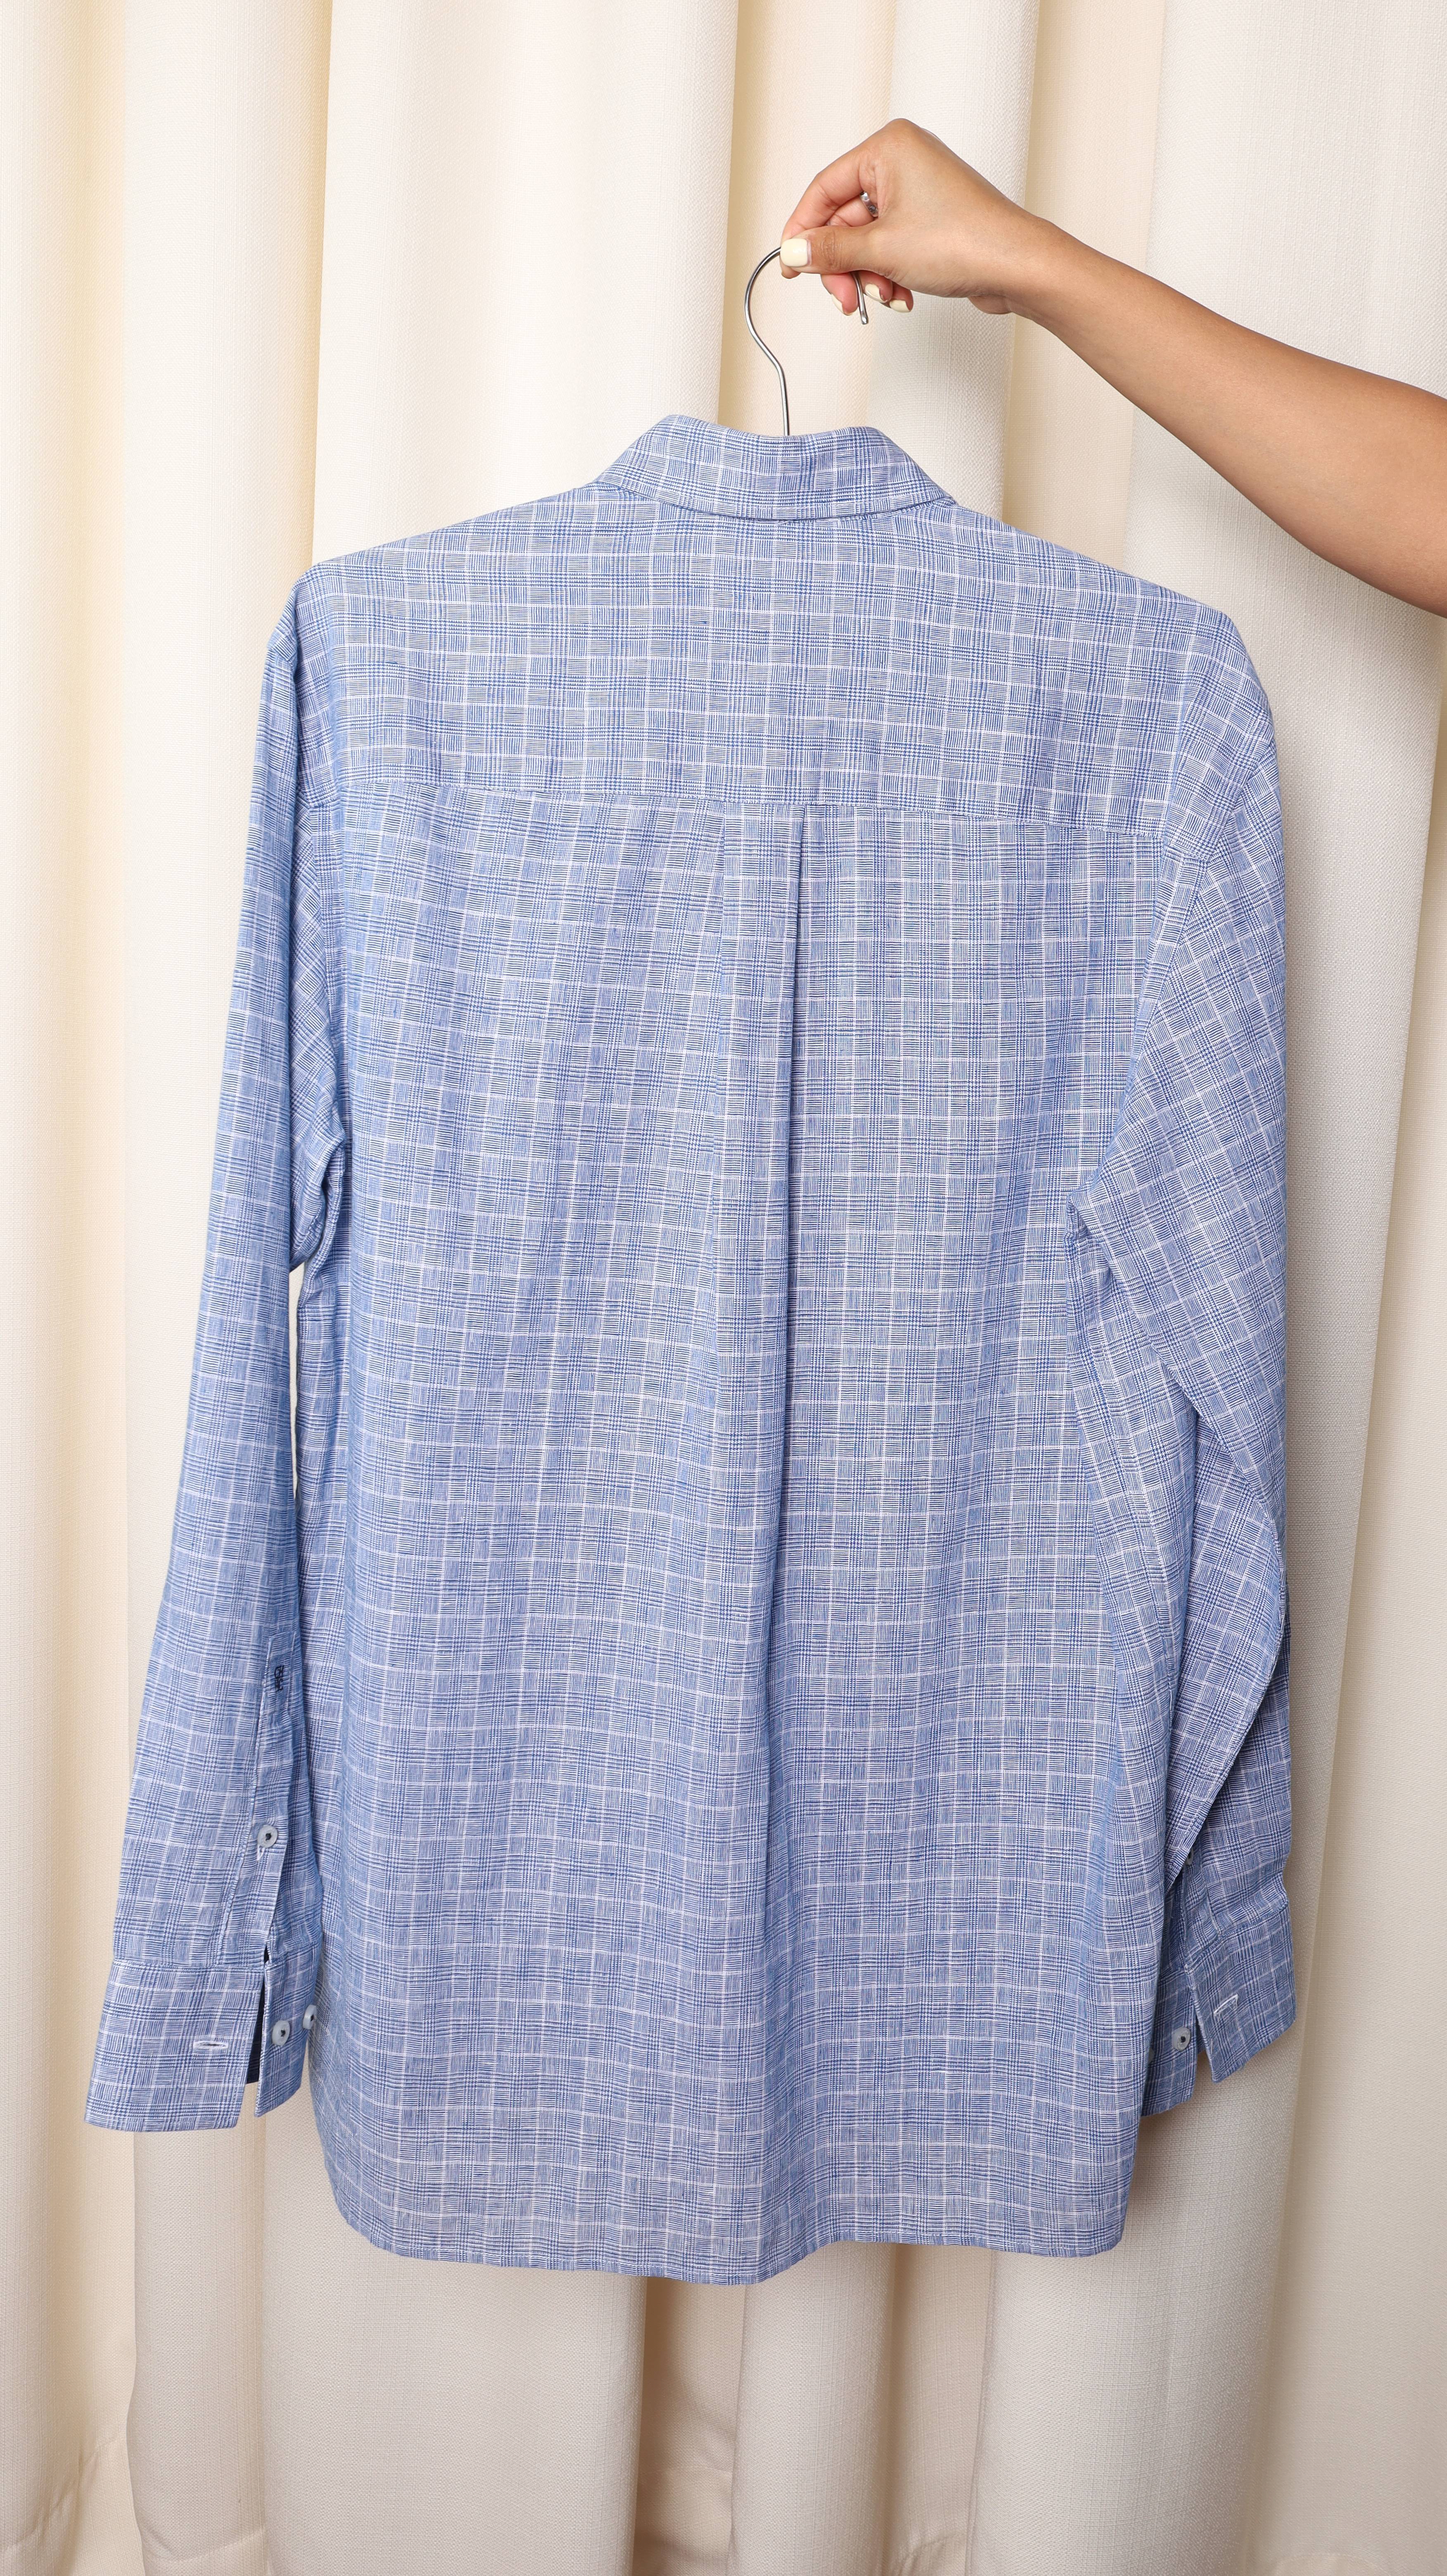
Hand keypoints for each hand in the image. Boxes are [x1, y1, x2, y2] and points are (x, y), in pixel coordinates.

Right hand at [778, 117, 1053, 319]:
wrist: (1016, 266)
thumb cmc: (963, 240)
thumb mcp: (880, 249)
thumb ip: (830, 250)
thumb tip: (794, 254)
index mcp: (888, 147)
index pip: (824, 188)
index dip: (802, 231)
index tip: (791, 267)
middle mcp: (903, 159)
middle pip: (846, 219)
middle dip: (843, 265)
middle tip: (845, 299)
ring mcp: (919, 189)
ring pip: (868, 239)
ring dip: (868, 276)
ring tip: (885, 299)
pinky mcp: (932, 217)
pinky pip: (891, 246)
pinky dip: (889, 274)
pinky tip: (902, 295)